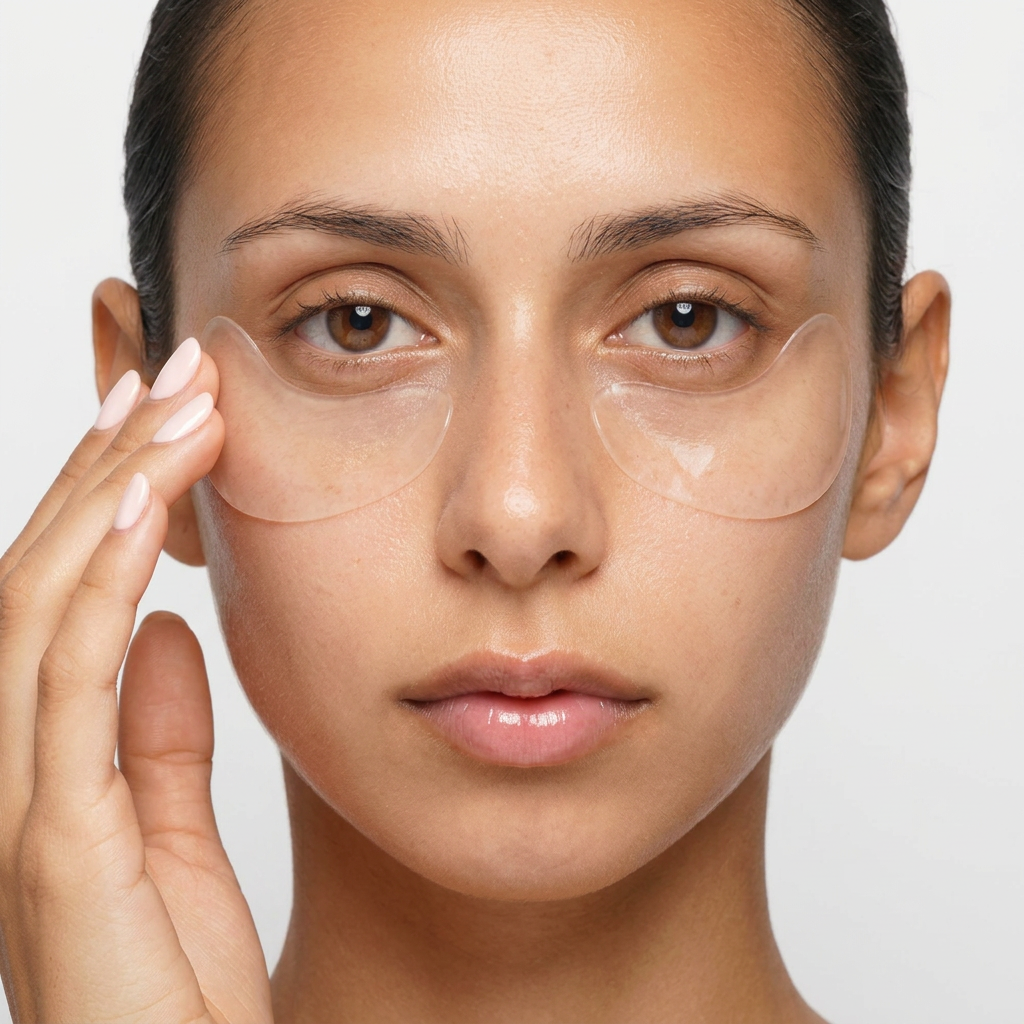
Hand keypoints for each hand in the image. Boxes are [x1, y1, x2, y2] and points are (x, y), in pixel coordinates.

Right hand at [0, 342, 272, 1022]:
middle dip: (109, 464)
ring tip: (170, 410)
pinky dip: (99, 588)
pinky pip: (65, 688)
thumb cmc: (168, 983)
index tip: (166, 415)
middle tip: (175, 373)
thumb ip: (155, 732)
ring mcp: (19, 803)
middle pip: (47, 575)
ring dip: (108, 497)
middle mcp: (11, 764)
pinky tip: (143, 511)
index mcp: (44, 756)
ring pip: (42, 608)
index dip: (108, 492)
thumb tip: (167, 634)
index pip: (67, 590)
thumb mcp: (170, 831)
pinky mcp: (51, 846)